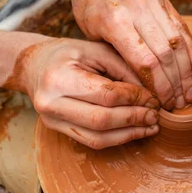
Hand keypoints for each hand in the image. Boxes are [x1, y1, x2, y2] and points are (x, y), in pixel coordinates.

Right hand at [8, 38, 160, 148]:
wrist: (35, 65)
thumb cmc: (70, 54)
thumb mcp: (97, 50)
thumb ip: (124, 69)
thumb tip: (152, 93)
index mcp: (59, 77)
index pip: (107, 94)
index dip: (135, 98)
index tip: (154, 97)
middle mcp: (51, 103)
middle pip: (102, 119)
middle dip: (134, 118)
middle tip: (156, 114)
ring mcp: (51, 121)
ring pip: (98, 137)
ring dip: (129, 134)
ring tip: (151, 126)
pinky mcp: (57, 131)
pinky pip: (92, 141)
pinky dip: (118, 139)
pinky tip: (136, 131)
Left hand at [68, 0, 191, 109]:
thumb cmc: (89, 7)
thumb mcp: (92, 34)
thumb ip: (117, 57)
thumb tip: (142, 89)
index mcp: (115, 22)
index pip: (144, 61)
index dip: (157, 86)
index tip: (161, 104)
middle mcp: (137, 10)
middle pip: (165, 54)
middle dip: (175, 83)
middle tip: (179, 104)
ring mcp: (153, 3)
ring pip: (178, 42)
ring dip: (186, 71)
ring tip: (189, 93)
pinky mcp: (163, 0)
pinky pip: (182, 27)